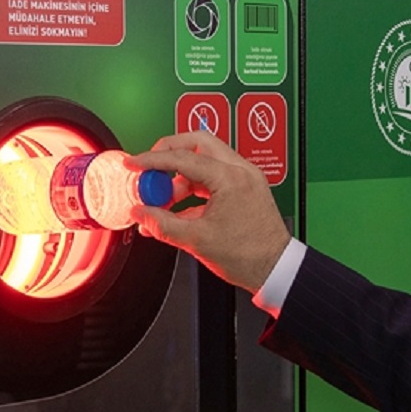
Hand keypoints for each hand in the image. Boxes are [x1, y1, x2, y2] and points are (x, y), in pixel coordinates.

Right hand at [128, 131, 290, 293]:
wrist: (277, 269)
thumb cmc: (249, 256)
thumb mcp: (196, 240)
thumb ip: (162, 224)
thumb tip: (141, 214)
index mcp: (230, 178)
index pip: (182, 157)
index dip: (151, 161)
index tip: (134, 164)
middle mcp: (240, 170)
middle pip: (196, 142)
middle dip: (168, 153)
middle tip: (150, 168)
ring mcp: (245, 177)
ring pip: (205, 158)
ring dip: (180, 174)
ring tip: (163, 199)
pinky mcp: (246, 187)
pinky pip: (214, 176)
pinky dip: (194, 185)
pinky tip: (180, 207)